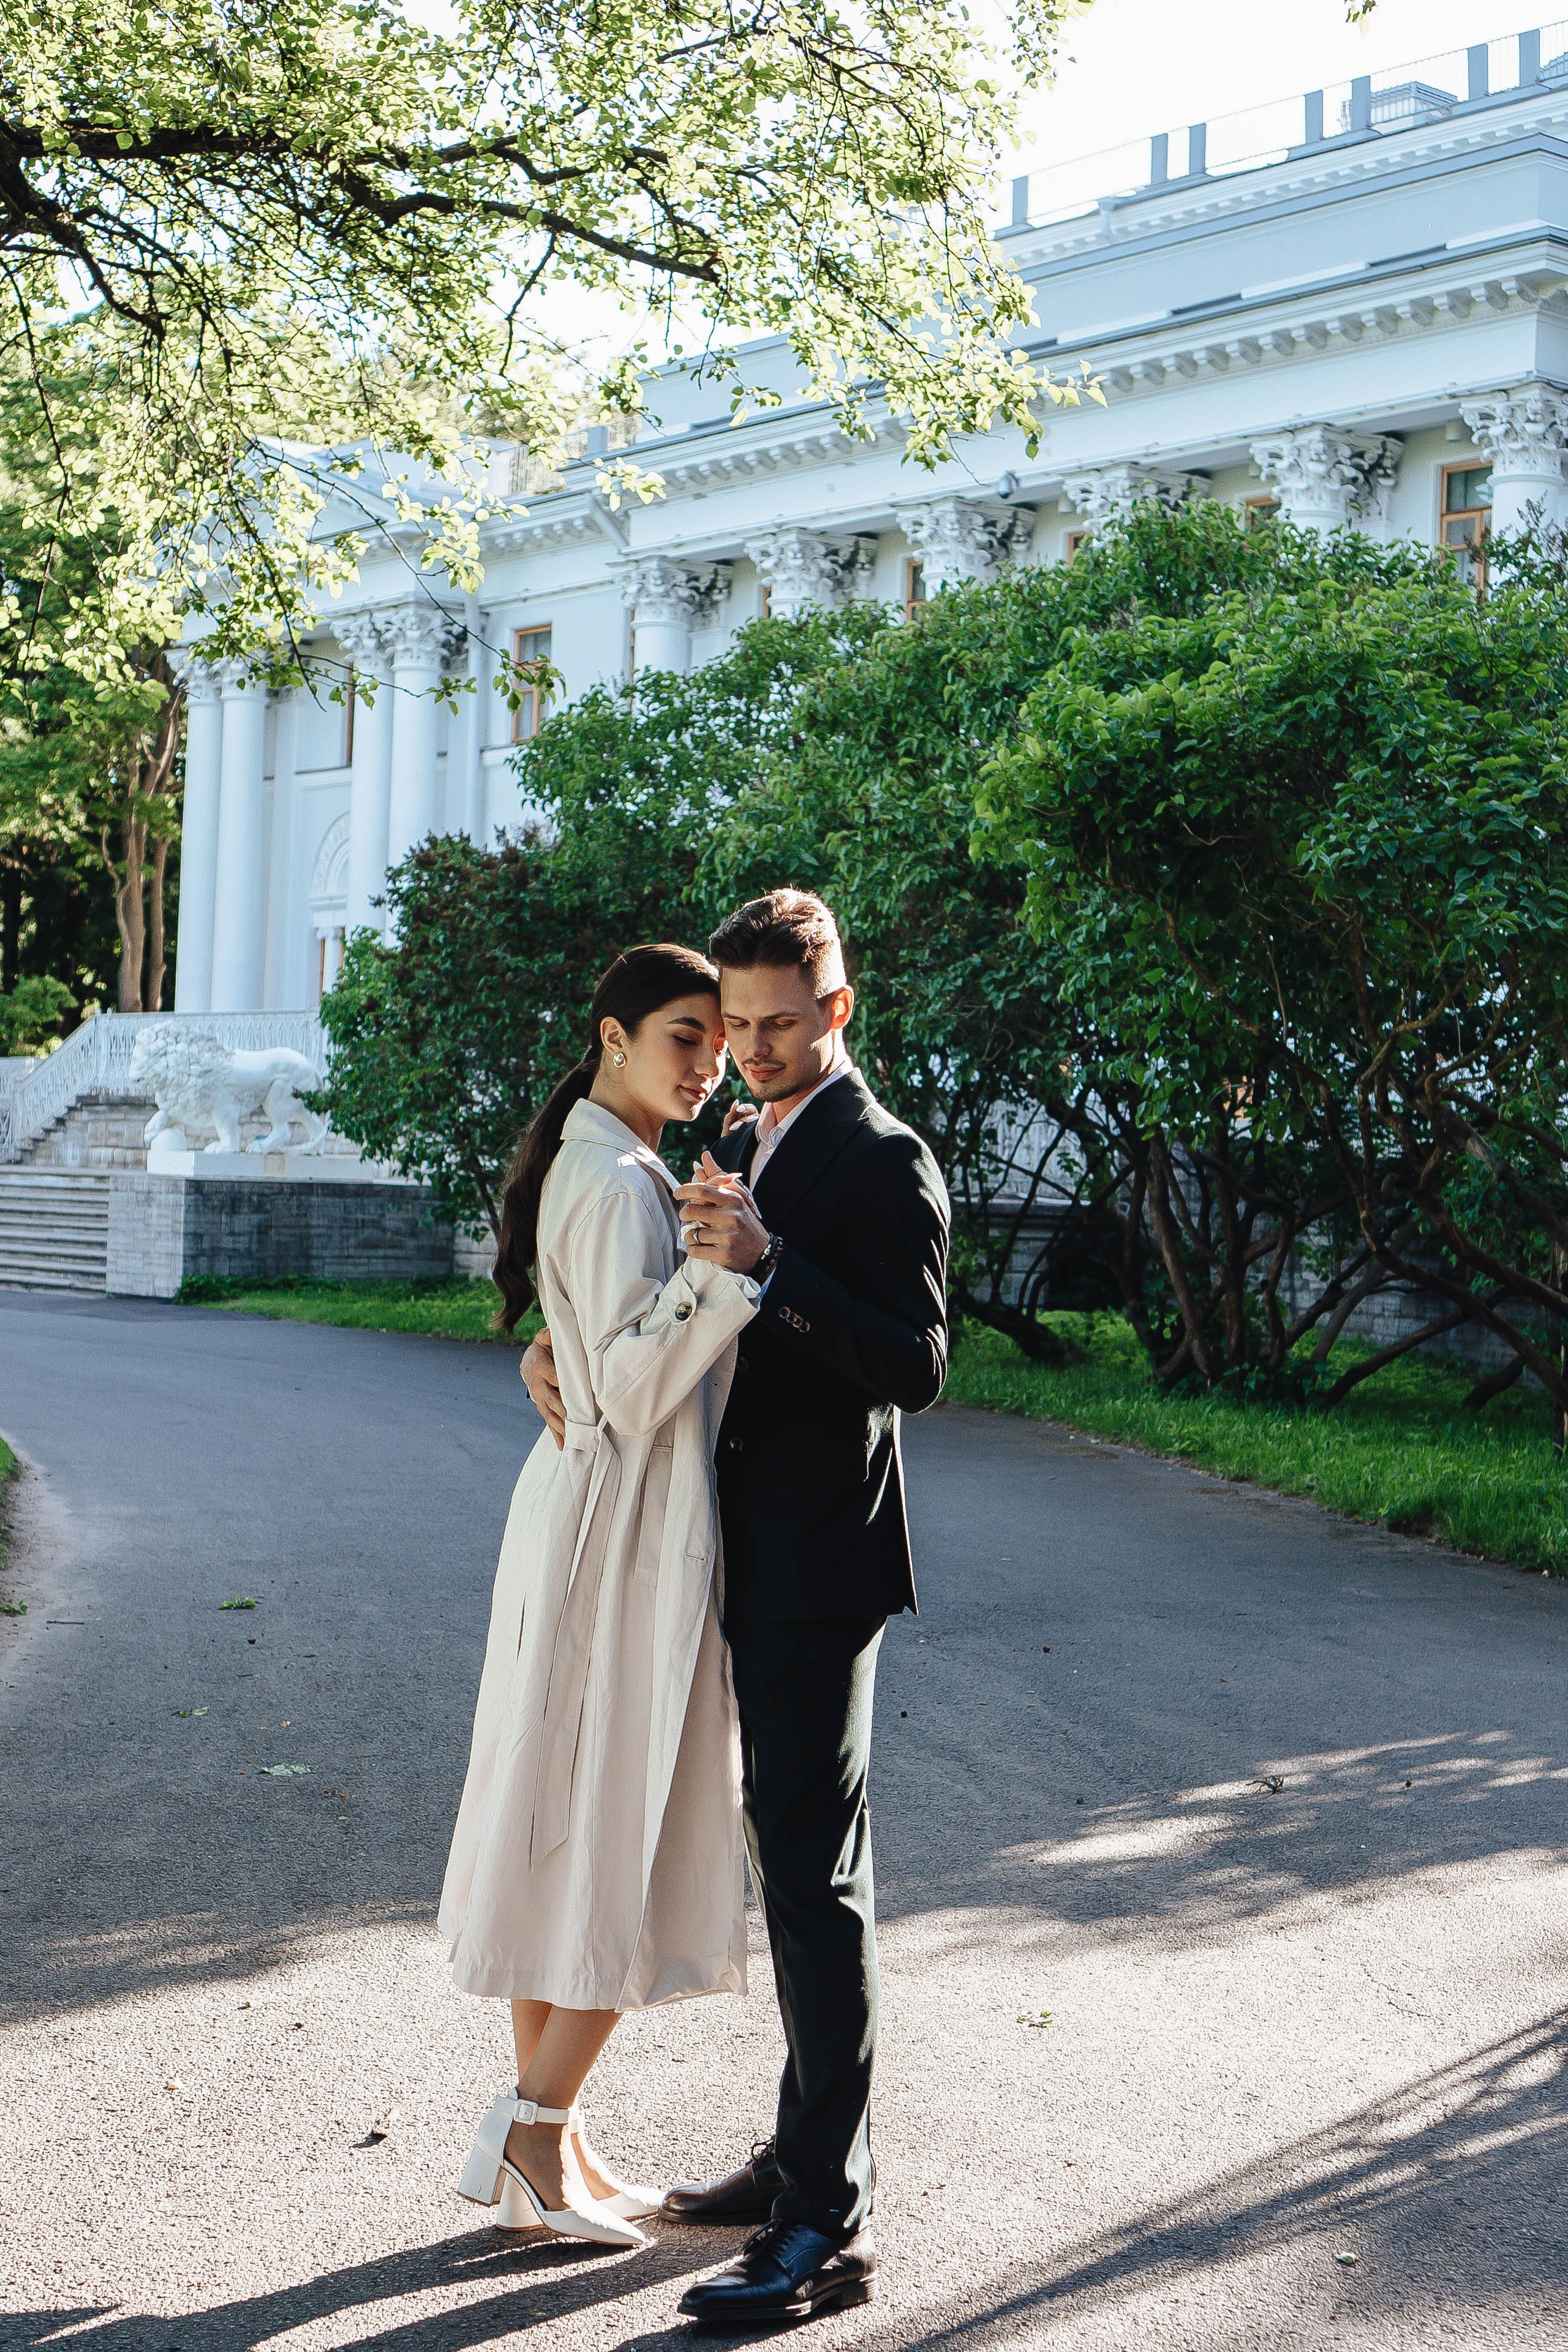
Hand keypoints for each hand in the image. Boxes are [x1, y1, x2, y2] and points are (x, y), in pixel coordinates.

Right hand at [521, 1324, 565, 1448]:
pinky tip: (562, 1445)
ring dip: (559, 1427)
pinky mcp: (543, 1407)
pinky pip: (548, 1421)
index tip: (576, 1391)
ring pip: (549, 1414)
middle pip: (551, 1400)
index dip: (562, 1383)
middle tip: (574, 1421)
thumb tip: (551, 1332)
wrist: (529, 1361)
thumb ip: (547, 1336)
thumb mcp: (544, 1338)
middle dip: (562, 1411)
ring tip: (570, 1438)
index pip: (553, 1376)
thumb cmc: (543, 1348)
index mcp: (539, 1367)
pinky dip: (555, 1434)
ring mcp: (540, 1399)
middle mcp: (538, 1386)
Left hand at [675, 1150, 770, 1273]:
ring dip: (690, 1235)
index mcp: (733, 1200)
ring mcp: (728, 1237)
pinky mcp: (724, 1255)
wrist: (762, 1252)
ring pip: (692, 1233)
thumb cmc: (744, 1222)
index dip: (684, 1190)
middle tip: (686, 1216)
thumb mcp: (736, 1199)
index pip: (702, 1190)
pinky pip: (695, 1251)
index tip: (677, 1192)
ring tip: (699, 1235)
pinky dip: (693, 1249)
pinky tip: (701, 1247)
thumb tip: (703, 1157)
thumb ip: (718, 1179)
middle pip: (691, 1211)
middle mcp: (732, 1217)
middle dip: (684, 1214)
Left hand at [721, 1098, 758, 1137]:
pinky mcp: (760, 1137)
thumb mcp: (728, 1126)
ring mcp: (758, 1130)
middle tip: (738, 1111)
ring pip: (757, 1120)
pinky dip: (752, 1128)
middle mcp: (755, 1123)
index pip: (750, 1109)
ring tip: (734, 1127)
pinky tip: (744, 1131)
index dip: (745, 1107)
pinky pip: (760, 1129)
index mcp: (748, 1119)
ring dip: (747, 1120)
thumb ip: (731, 1115)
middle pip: (755, 1112)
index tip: (737, 1110)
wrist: (728, 1154)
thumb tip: (737, 1101)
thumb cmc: (729, 1139)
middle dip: (747, 1109)